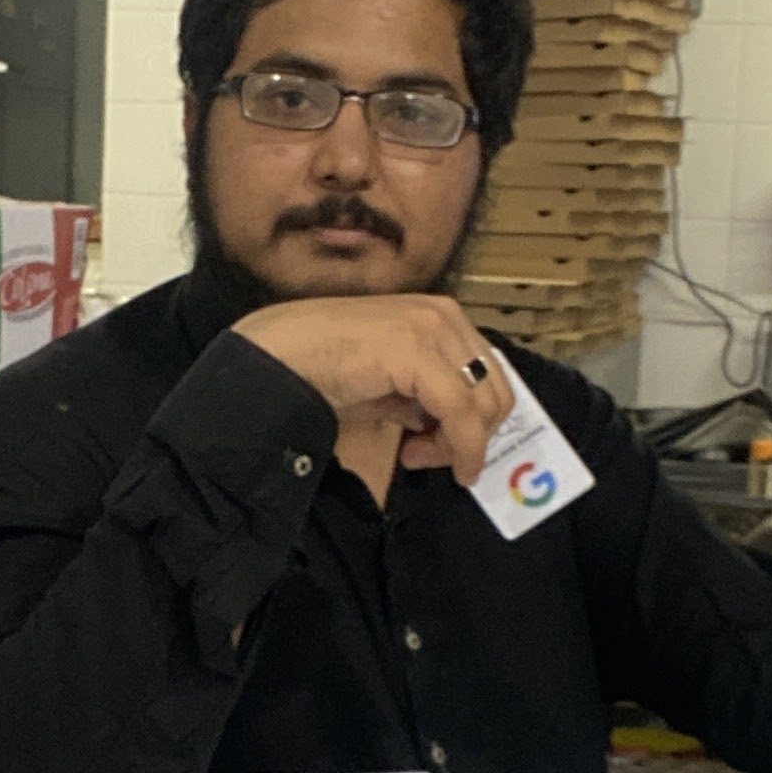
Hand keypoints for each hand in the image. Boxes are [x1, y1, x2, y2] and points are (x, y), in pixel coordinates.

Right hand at [231, 293, 516, 472]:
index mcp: (440, 316)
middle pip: (496, 390)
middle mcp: (444, 315)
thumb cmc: (320, 367)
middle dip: (472, 435)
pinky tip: (416, 457)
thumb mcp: (387, 385)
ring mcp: (433, 328)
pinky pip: (458, 411)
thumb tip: (443, 425)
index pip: (488, 375)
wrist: (275, 356)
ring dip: (457, 444)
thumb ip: (422, 398)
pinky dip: (455, 446)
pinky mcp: (416, 350)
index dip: (475, 422)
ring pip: (482, 403)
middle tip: (429, 457)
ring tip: (414, 456)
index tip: (443, 451)